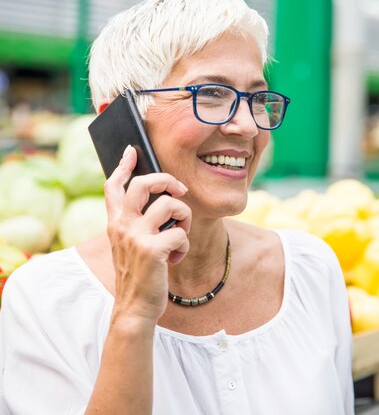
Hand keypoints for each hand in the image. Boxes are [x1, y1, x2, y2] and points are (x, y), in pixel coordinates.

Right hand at [104, 145, 191, 325]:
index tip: (132, 150)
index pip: (114, 186)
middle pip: (144, 183)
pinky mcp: (152, 250)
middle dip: (167, 180)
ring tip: (179, 233)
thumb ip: (134, 222)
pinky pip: (180, 233)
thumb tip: (158, 198)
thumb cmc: (137, 274)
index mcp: (115, 222)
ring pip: (170, 204)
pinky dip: (183, 245)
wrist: (133, 309)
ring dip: (183, 217)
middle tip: (180, 190)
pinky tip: (175, 258)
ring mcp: (136, 237)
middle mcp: (122, 225)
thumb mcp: (126, 244)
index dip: (123, 165)